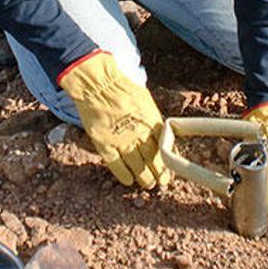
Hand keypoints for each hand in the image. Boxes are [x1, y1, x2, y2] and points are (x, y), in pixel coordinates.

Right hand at [58, 51, 170, 187]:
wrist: (98, 84)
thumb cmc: (122, 87)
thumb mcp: (145, 101)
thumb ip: (152, 119)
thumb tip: (160, 132)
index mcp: (151, 122)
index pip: (163, 147)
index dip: (166, 161)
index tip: (169, 170)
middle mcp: (138, 134)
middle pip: (151, 159)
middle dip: (158, 173)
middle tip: (161, 183)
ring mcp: (121, 140)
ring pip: (136, 166)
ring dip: (144, 177)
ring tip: (148, 185)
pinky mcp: (104, 143)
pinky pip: (115, 164)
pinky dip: (123, 174)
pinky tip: (128, 181)